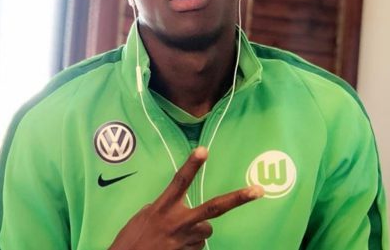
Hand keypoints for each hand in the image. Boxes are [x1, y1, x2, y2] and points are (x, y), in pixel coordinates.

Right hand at [109, 146, 263, 249]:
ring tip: (176, 236)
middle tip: (259, 190)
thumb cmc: (131, 239)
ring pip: (206, 230)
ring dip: (197, 230)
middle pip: (213, 208)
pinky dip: (190, 245)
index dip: (191, 165)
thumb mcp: (143, 216)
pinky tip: (174, 247)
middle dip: (238, 198)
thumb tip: (177, 208)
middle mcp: (177, 223)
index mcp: (162, 208)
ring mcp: (185, 241)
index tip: (204, 149)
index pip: (179, 181)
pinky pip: (198, 246)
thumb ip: (163, 207)